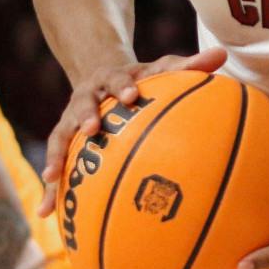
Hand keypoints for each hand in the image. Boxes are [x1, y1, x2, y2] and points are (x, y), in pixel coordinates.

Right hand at [39, 46, 226, 210]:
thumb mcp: (163, 68)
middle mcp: (88, 96)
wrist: (101, 75)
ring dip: (57, 155)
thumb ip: (190, 65)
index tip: (130, 95)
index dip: (123, 85)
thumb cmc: (141, 79)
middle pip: (83, 103)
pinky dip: (50, 189)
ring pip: (61, 135)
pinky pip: (57, 164)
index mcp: (112, 78)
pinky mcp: (64, 138)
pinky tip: (45, 213)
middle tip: (91, 129)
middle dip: (85, 115)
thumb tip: (222, 54)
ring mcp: (72, 117)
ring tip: (53, 177)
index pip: (117, 77)